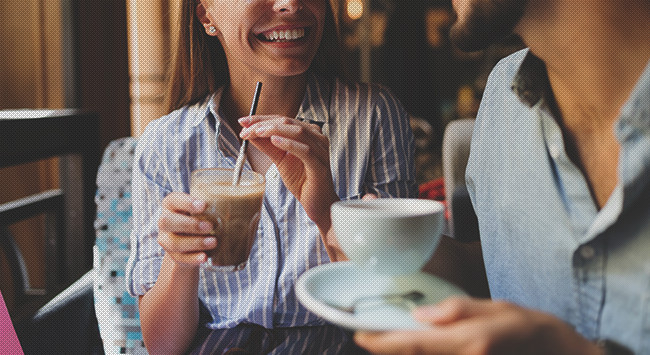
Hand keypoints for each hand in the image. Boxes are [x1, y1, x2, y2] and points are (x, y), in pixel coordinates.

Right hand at [157, 192, 216, 266]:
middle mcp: (165, 221)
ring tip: (214, 242)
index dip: (186, 202)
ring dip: (195, 243)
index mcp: (172, 205)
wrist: (194, 242)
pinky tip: (205, 257)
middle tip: (210, 226)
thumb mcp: (207, 207)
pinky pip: (180, 259)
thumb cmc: (203, 218)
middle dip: (190, 224)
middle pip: (167, 222)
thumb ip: (220, 201)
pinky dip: (193, 259)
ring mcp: (166, 240)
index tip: (204, 205)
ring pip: (173, 243)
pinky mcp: (173, 256)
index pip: (172, 200)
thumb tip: (245, 196)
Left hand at [239, 115, 338, 230]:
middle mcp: (317, 138)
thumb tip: (250, 133)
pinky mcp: (320, 165)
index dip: (262, 119)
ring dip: (274, 130)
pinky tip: (275, 141)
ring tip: (257, 132)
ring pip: (297, 132)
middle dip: (264, 124)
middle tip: (245, 129)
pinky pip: (305, 151)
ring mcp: (321, 150)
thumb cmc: (302, 180)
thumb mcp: (280, 160)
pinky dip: (289, 144)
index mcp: (308, 133)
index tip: (243, 122)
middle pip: (288, 122)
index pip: (282, 120)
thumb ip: (267, 146)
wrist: (317, 203)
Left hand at [354, 297, 600, 354]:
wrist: (556, 354)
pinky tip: (418, 345)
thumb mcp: (494, 308)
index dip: (381, 342)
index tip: (359, 335)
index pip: (413, 343)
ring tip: (388, 341)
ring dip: (403, 353)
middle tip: (368, 335)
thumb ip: (456, 311)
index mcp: (467, 342)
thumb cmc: (527, 328)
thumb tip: (419, 315)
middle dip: (387, 349)